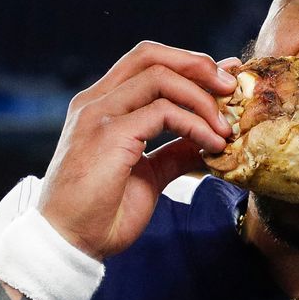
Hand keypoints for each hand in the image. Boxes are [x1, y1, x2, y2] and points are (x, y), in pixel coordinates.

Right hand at [38, 42, 237, 260]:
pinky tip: (212, 144)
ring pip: (160, 77)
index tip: (224, 79)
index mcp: (101, 107)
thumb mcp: (148, 176)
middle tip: (230, 88)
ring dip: (202, 98)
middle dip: (197, 65)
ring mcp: (99, 114)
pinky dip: (195, 124)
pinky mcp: (109, 134)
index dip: (187, 64)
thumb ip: (174, 152)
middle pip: (151, 55)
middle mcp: (96, 102)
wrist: (68, 243)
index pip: (145, 63)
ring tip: (226, 127)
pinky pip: (164, 112)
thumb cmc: (100, 215)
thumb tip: (209, 141)